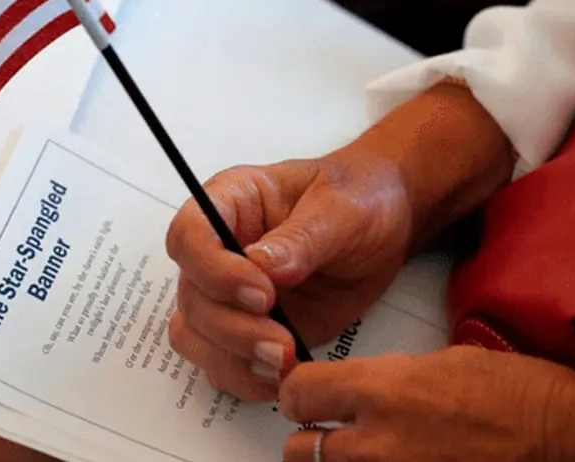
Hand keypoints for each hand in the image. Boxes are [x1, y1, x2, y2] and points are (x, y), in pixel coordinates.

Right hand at [165, 144, 414, 401]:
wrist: (384, 224)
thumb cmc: (358, 197)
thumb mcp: (341, 207)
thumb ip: (301, 237)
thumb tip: (264, 266)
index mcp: (230, 202)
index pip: (190, 235)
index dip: (214, 270)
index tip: (263, 293)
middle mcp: (219, 250)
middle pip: (191, 295)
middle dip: (231, 327)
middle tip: (281, 342)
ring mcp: (229, 294)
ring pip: (194, 334)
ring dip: (232, 357)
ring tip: (284, 361)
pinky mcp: (249, 329)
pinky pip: (222, 361)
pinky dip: (244, 377)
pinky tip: (281, 375)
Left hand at [278, 346, 574, 461]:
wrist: (563, 433)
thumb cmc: (514, 391)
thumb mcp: (437, 363)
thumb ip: (384, 380)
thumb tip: (358, 393)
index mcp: (381, 390)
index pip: (297, 393)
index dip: (299, 393)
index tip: (306, 395)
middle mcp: (377, 441)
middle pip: (299, 449)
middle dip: (309, 437)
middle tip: (328, 431)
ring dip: (341, 461)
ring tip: (367, 450)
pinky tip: (398, 461)